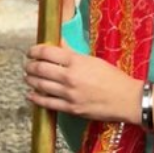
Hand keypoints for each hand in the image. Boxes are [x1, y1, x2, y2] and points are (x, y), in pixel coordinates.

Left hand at [25, 43, 141, 124]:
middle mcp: (70, 76)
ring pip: (41, 85)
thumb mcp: (93, 59)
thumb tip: (58, 43)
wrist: (126, 98)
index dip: (35, 51)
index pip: (47, 52)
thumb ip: (73, 52)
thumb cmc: (113, 76)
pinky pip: (48, 103)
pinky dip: (36, 98)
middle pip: (40, 68)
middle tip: (27, 64)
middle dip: (30, 65)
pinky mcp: (71, 109)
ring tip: (27, 76)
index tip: (31, 51)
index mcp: (76, 61)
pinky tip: (31, 94)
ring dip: (30, 80)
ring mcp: (69, 94)